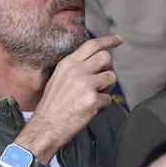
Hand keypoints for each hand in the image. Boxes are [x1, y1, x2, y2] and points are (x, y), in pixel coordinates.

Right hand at [15, 35, 121, 162]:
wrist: (46, 126)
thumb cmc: (53, 105)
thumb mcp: (59, 78)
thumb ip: (76, 68)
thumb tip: (96, 62)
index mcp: (68, 64)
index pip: (92, 45)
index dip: (108, 41)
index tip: (118, 40)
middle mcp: (77, 71)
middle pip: (106, 57)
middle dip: (109, 68)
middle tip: (102, 80)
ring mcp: (86, 84)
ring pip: (112, 77)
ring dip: (108, 88)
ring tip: (94, 96)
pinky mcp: (93, 100)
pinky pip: (109, 98)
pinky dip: (103, 105)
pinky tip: (91, 109)